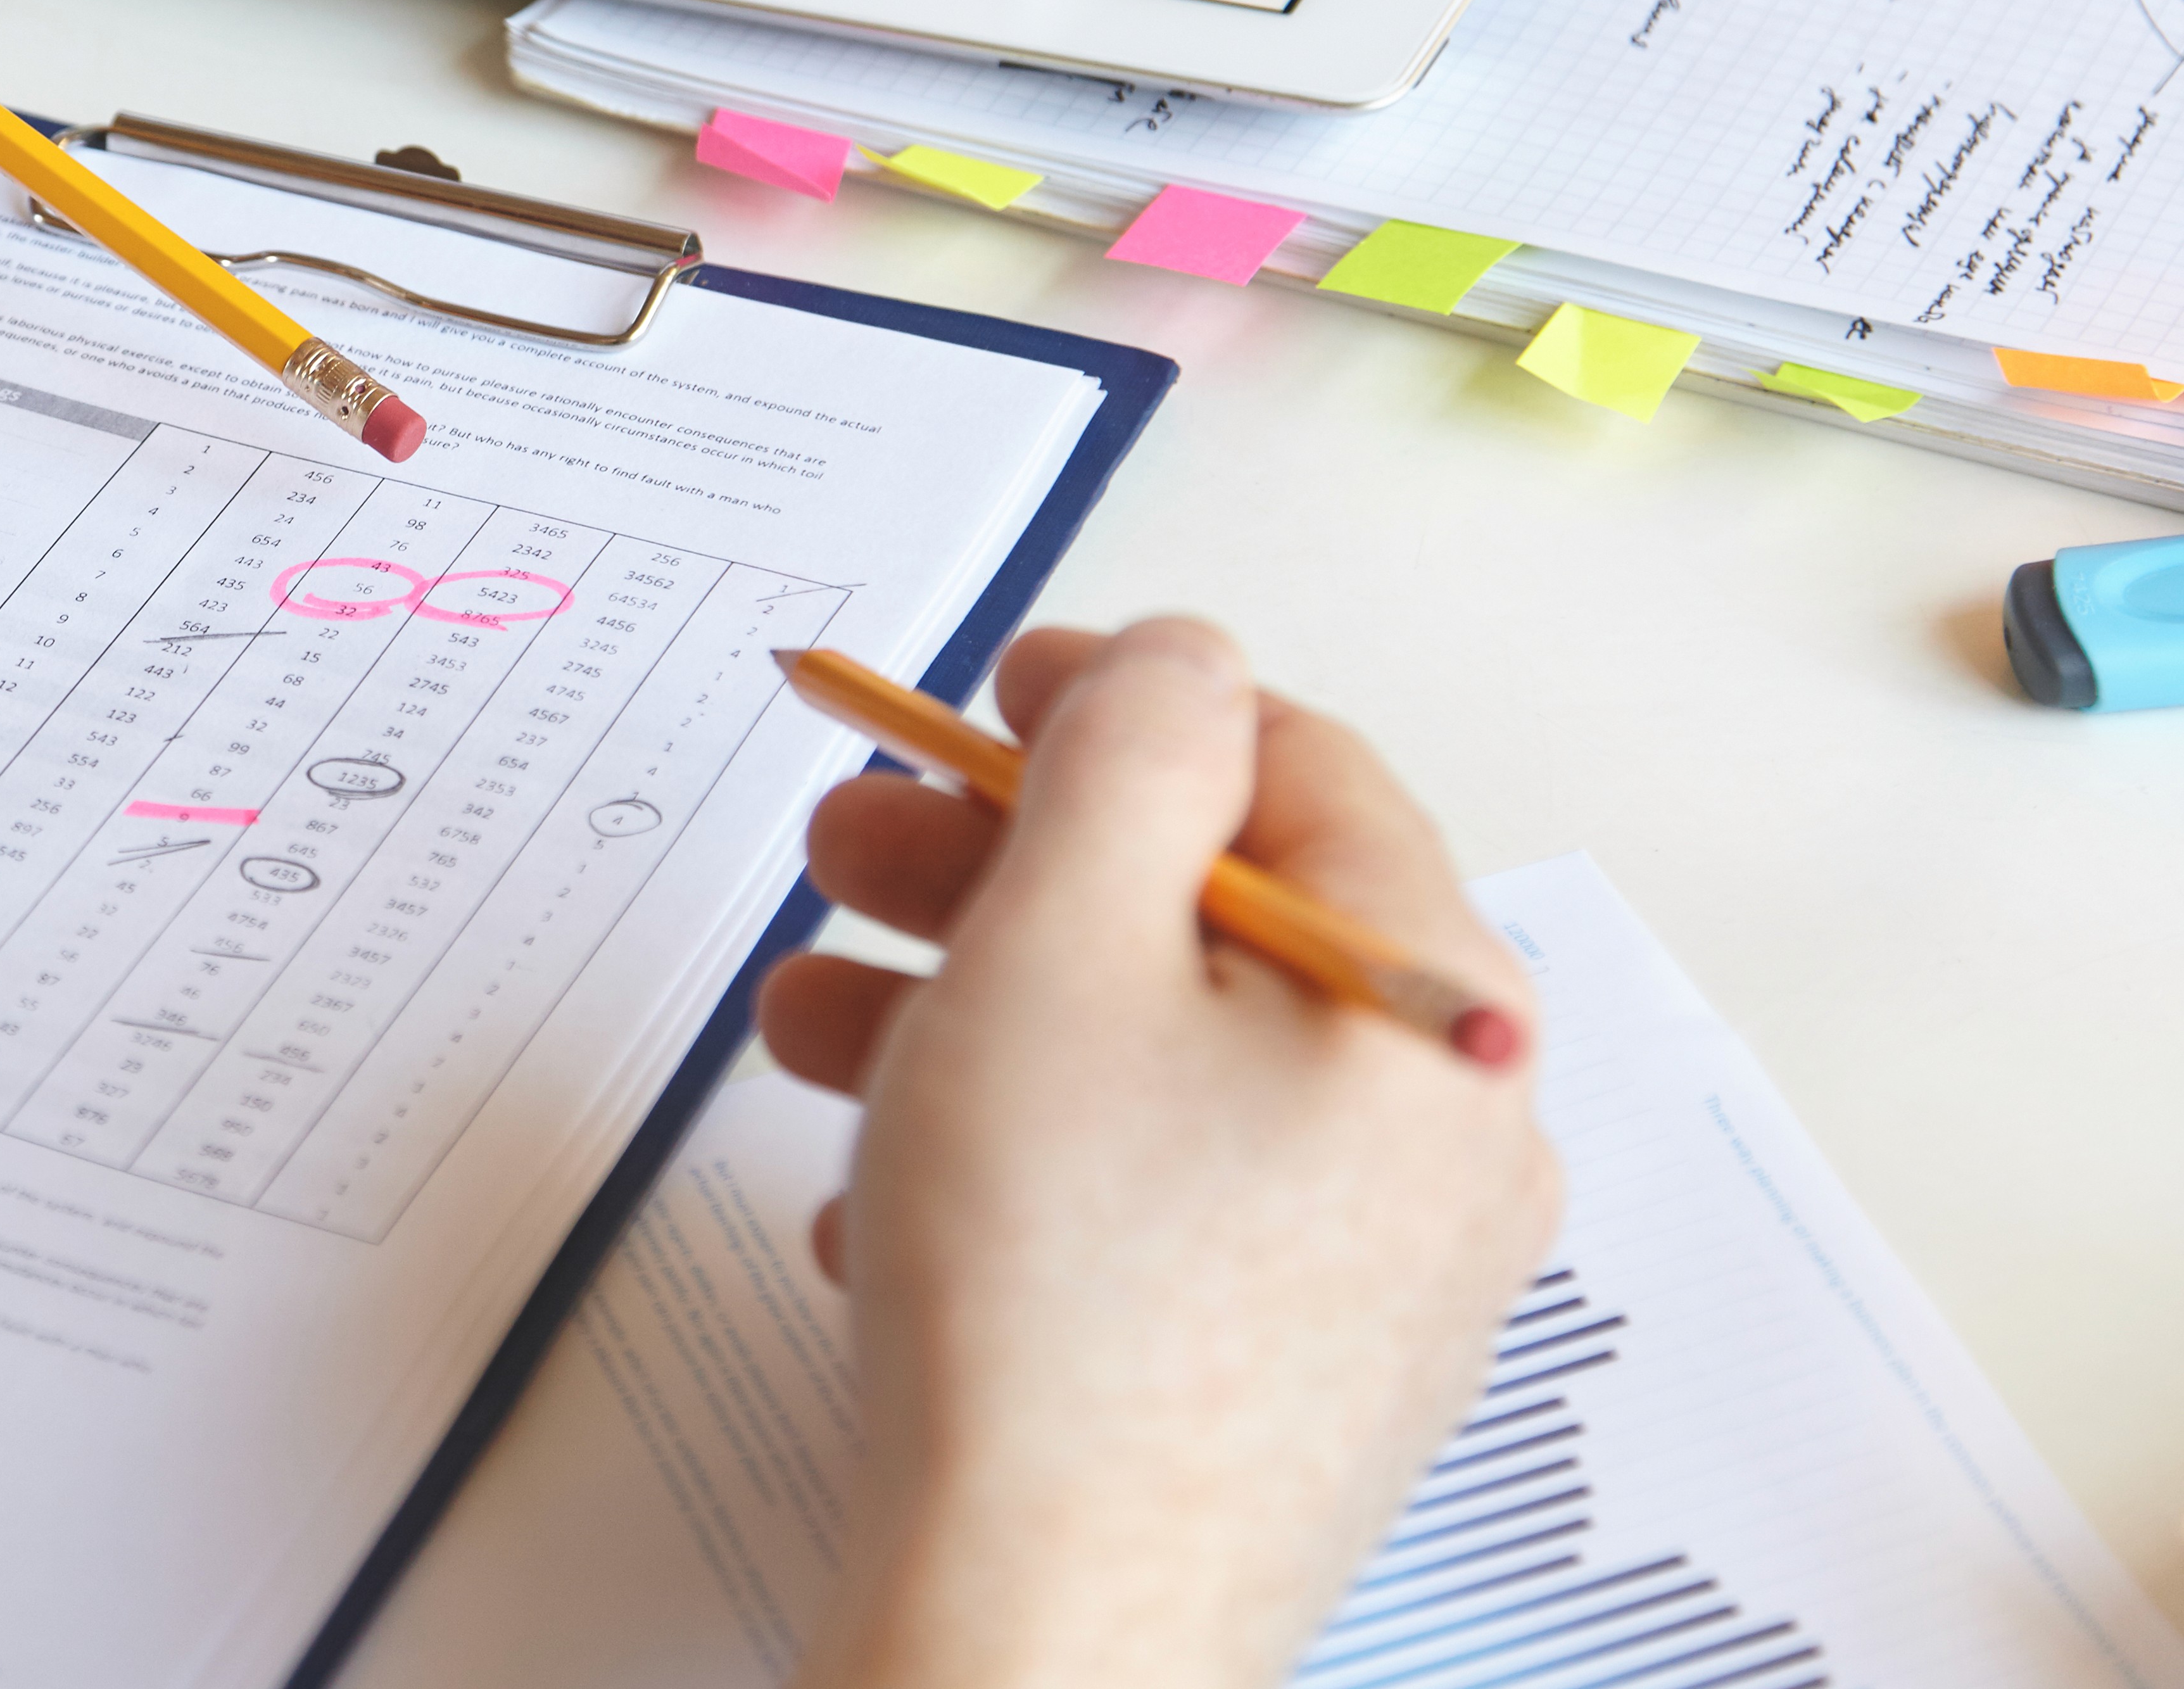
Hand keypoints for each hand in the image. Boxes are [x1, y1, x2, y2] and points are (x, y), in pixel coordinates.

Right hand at [761, 622, 1560, 1688]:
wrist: (1045, 1640)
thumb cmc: (1052, 1288)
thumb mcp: (1058, 944)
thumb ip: (1123, 755)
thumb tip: (1180, 660)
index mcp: (1434, 1008)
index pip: (1291, 770)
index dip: (1120, 707)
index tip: (979, 692)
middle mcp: (1445, 1137)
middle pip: (1205, 925)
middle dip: (1000, 873)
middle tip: (842, 849)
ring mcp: (1376, 1274)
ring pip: (1155, 1071)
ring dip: (971, 1017)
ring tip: (806, 1028)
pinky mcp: (1288, 1375)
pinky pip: (1148, 1207)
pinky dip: (1011, 1167)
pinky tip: (871, 1201)